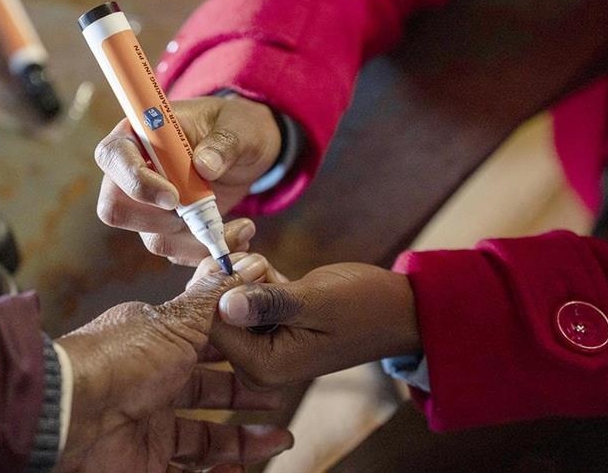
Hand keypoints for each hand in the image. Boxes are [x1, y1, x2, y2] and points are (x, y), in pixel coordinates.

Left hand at [53, 262, 292, 471]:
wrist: (71, 413)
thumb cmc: (120, 359)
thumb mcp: (176, 321)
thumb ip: (212, 299)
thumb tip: (242, 265)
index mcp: (156, 344)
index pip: (205, 345)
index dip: (239, 349)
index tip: (270, 349)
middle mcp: (152, 383)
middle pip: (208, 391)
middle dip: (245, 393)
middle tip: (277, 394)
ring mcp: (147, 425)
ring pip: (205, 435)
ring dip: (243, 438)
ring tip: (279, 438)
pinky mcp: (143, 462)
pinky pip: (187, 471)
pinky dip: (216, 472)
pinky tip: (240, 469)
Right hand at [95, 96, 281, 265]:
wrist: (248, 152)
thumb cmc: (236, 128)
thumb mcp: (239, 127)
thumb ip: (224, 143)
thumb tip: (205, 165)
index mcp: (139, 133)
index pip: (113, 156)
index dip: (135, 181)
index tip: (174, 198)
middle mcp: (133, 171)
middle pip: (116, 207)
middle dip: (160, 221)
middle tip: (202, 214)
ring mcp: (148, 204)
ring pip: (151, 236)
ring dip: (194, 239)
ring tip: (241, 228)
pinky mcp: (166, 227)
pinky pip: (175, 249)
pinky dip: (205, 250)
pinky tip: (237, 235)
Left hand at [196, 258, 421, 388]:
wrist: (398, 311)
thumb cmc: (366, 307)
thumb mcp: (318, 301)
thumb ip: (270, 304)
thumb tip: (224, 304)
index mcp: (262, 367)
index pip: (210, 324)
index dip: (215, 282)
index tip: (234, 249)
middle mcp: (254, 364)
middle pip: (210, 312)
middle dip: (225, 272)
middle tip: (245, 241)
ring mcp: (258, 347)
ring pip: (223, 299)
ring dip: (238, 269)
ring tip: (262, 253)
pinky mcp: (264, 329)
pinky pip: (240, 297)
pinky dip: (249, 275)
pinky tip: (267, 262)